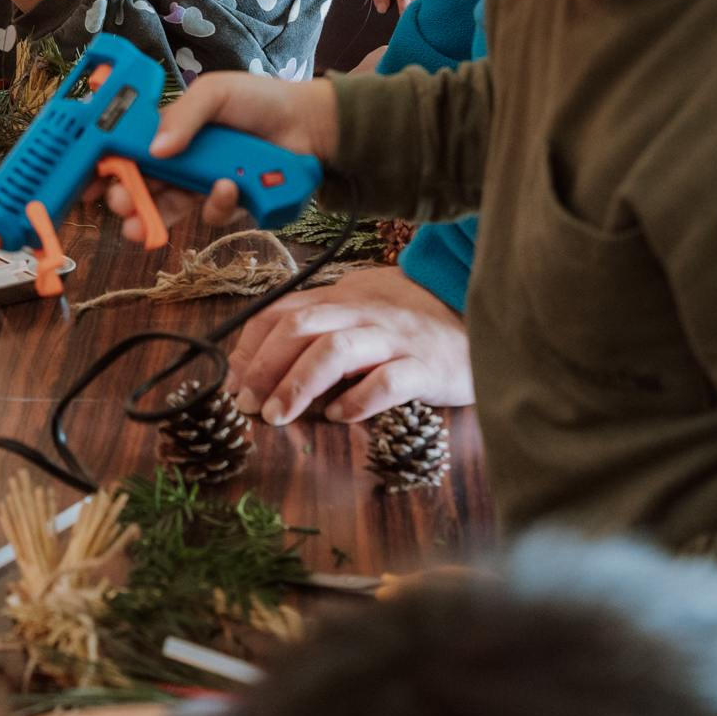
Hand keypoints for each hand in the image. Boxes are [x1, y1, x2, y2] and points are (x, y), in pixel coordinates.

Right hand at [93, 72, 339, 242]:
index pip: (129, 151)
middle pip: (142, 185)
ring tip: (141, 226)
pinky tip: (228, 186)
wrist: (310, 124)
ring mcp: (205, 185)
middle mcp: (183, 161)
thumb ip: (183, 115)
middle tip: (117, 205)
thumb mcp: (216, 92)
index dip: (106, 167)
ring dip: (154, 217)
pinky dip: (218, 202)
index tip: (88, 183)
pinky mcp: (232, 204)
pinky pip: (214, 212)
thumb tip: (154, 150)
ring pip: (170, 209)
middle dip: (124, 199)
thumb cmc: (260, 100)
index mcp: (171, 131)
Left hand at [227, 263, 472, 424]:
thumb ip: (319, 327)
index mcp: (341, 298)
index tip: (233, 381)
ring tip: (278, 416)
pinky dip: (357, 400)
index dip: (249, 346)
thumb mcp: (361, 311)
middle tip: (247, 404)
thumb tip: (262, 362)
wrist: (483, 319)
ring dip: (298, 385)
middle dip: (263, 366)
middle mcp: (363, 313)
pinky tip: (340, 417)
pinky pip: (387, 380)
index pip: (280, 311)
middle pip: (299, 327)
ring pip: (336, 351)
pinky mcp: (425, 367)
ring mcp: (395, 338)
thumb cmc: (412, 322)